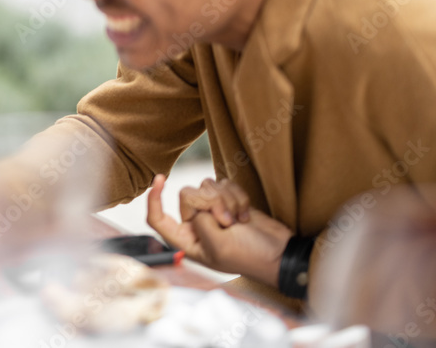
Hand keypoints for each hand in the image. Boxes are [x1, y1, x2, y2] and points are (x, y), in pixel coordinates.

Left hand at [147, 174, 290, 286]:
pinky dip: (237, 196)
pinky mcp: (228, 201)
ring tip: (238, 220)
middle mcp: (195, 225)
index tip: (160, 178)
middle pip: (187, 194)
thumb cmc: (249, 256)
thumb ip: (199, 223)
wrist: (280, 252)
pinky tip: (246, 214)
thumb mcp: (217, 245)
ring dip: (226, 200)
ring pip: (206, 186)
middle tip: (228, 221)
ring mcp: (212, 211)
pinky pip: (223, 184)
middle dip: (210, 202)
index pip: (158, 218)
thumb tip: (197, 207)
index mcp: (186, 241)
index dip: (154, 199)